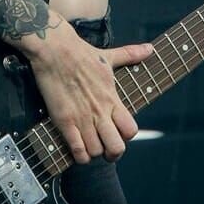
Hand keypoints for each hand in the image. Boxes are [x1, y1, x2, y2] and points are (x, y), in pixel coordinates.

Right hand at [28, 21, 152, 163]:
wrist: (55, 50)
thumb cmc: (81, 53)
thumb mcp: (109, 56)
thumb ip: (130, 55)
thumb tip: (149, 48)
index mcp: (111, 98)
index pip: (130, 130)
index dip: (126, 136)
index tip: (118, 132)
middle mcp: (99, 111)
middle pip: (116, 148)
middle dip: (112, 153)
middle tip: (105, 147)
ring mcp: (82, 118)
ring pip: (95, 152)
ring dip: (93, 152)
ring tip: (88, 143)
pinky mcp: (64, 121)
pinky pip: (77, 150)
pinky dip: (79, 154)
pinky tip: (77, 145)